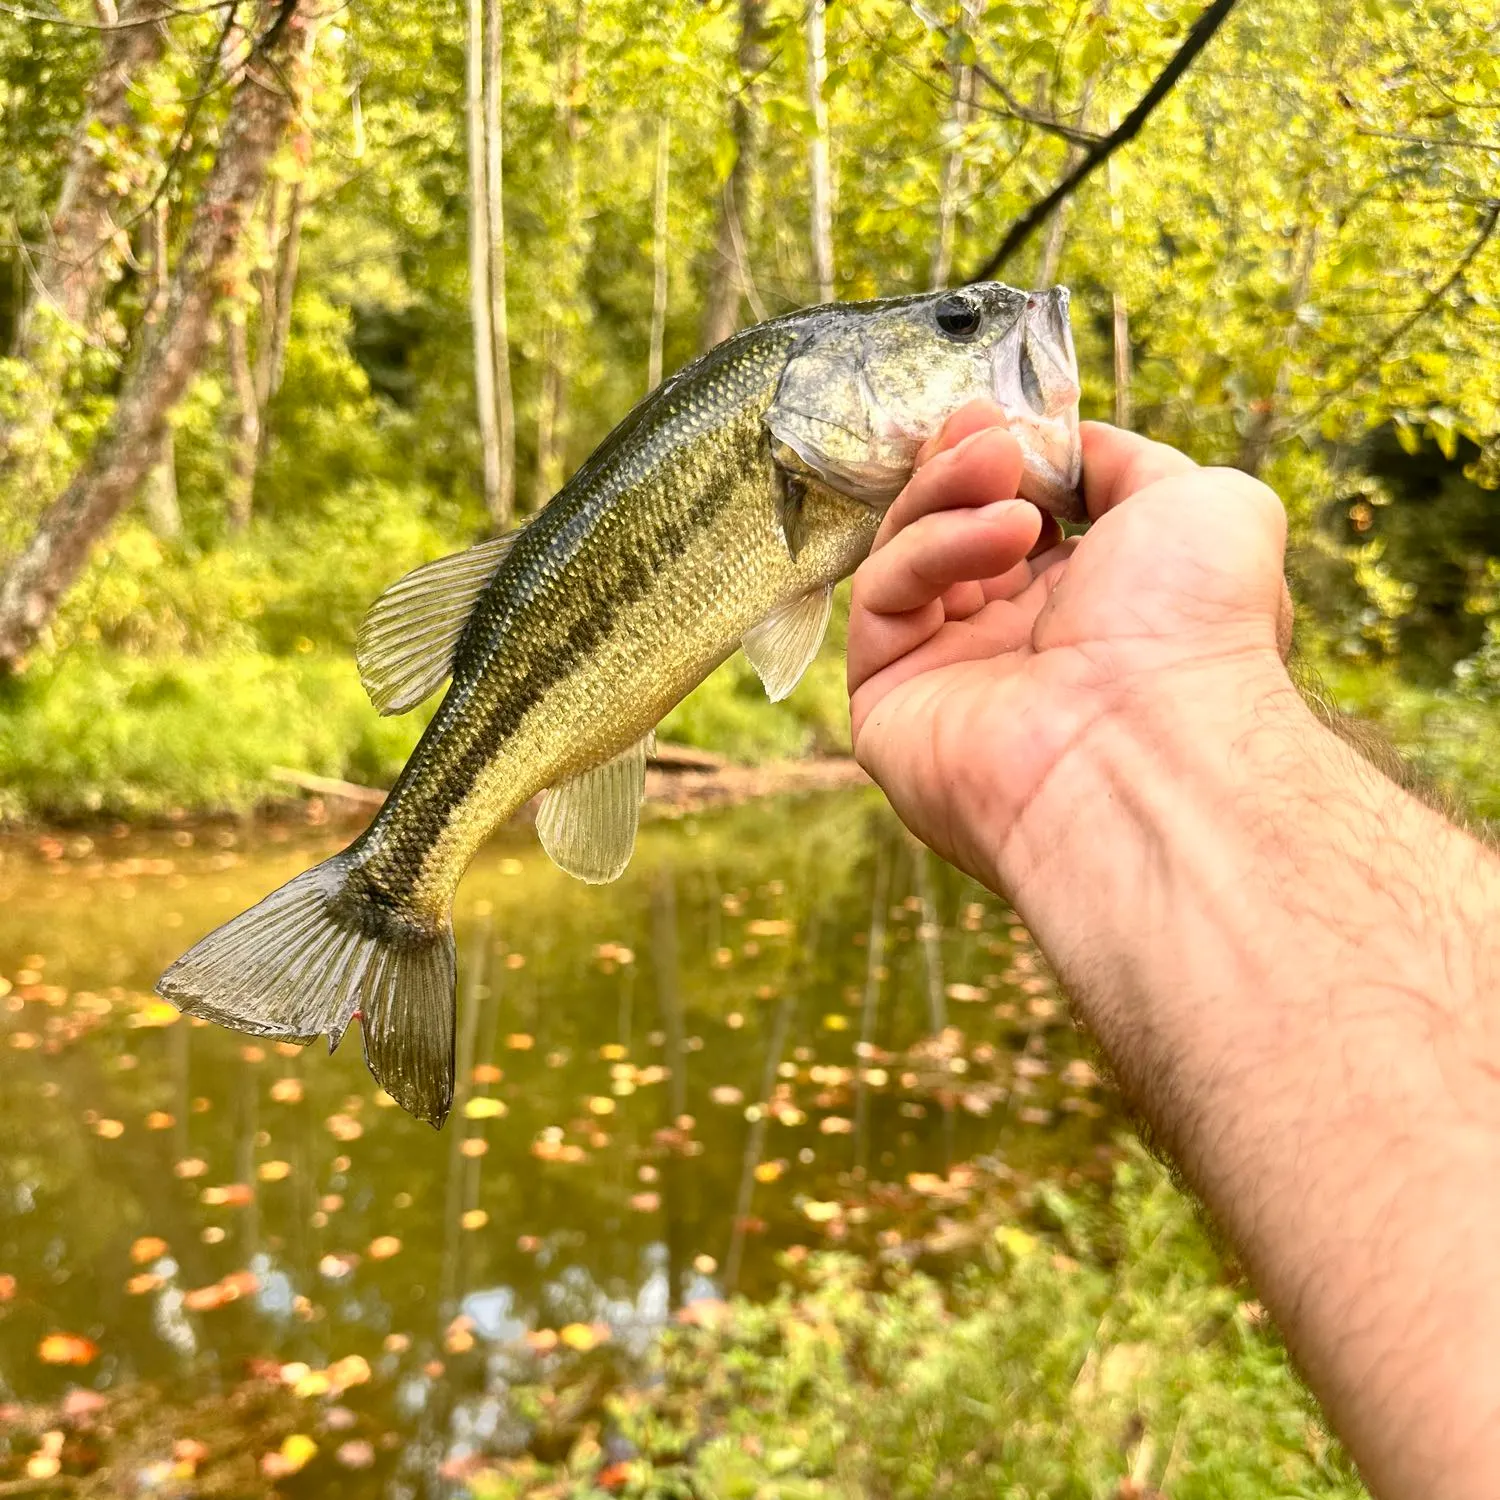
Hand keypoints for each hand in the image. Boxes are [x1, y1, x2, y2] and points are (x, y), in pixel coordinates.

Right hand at [847, 402, 1294, 890]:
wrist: (1152, 742)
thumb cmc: (1194, 630)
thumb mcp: (1199, 503)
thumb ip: (1126, 462)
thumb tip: (1065, 445)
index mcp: (1087, 608)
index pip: (1017, 518)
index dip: (1008, 461)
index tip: (1009, 419)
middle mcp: (1014, 645)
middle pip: (950, 530)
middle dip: (961, 466)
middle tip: (983, 427)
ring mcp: (947, 674)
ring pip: (906, 555)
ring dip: (947, 493)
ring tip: (997, 467)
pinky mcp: (887, 701)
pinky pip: (883, 599)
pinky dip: (930, 549)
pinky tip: (1001, 535)